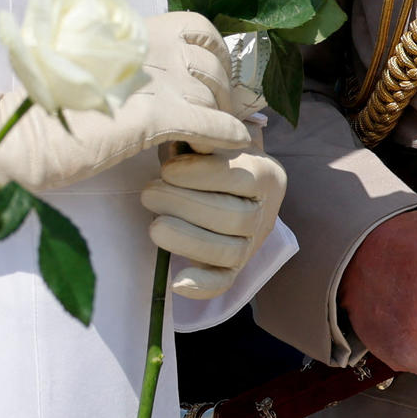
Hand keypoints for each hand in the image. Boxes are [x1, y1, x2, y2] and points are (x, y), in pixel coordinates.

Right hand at [0, 12, 252, 193]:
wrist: (21, 133)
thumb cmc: (51, 106)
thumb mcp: (97, 68)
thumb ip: (131, 65)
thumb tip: (165, 77)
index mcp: (135, 33)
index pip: (198, 26)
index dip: (216, 52)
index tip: (213, 77)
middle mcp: (151, 49)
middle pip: (212, 65)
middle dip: (221, 91)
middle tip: (215, 116)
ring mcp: (155, 81)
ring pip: (214, 97)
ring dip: (220, 117)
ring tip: (209, 138)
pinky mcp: (156, 117)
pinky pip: (211, 124)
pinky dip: (225, 136)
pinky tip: (226, 147)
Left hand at [142, 149, 285, 297]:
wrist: (219, 175)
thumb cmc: (206, 152)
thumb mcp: (209, 135)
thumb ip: (204, 131)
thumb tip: (195, 135)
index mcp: (267, 174)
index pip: (240, 177)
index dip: (201, 175)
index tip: (167, 168)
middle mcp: (267, 212)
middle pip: (235, 217)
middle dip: (186, 206)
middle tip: (149, 192)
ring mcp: (252, 243)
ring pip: (229, 252)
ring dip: (187, 240)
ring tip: (154, 225)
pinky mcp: (236, 267)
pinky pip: (225, 282)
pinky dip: (203, 285)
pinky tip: (177, 282)